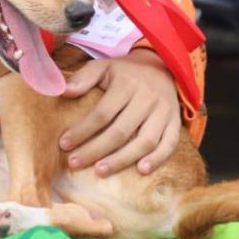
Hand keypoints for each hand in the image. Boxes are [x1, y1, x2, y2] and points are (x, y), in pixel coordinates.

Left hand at [58, 48, 181, 176]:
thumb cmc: (126, 73)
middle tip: (75, 163)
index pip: (102, 113)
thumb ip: (84, 77)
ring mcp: (163, 111)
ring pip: (145, 141)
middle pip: (120, 131)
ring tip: (100, 171)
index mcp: (127, 84)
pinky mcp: (175, 122)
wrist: (161, 67)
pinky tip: (141, 171)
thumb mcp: (104, 67)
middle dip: (96, 150)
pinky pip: (170, 144)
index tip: (64, 144)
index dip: (82, 130)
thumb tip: (63, 91)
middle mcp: (147, 98)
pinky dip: (157, 159)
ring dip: (122, 159)